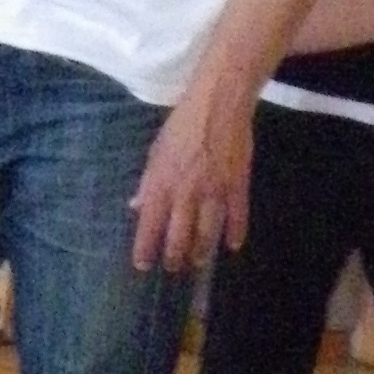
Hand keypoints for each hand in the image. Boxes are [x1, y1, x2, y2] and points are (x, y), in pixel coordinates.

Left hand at [130, 86, 253, 272]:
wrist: (218, 105)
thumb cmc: (181, 126)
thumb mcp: (155, 152)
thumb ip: (148, 183)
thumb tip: (136, 206)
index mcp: (161, 184)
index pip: (149, 225)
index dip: (145, 249)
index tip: (142, 266)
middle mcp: (185, 193)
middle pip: (179, 236)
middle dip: (175, 257)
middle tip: (173, 268)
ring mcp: (213, 191)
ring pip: (207, 233)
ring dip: (202, 251)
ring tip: (198, 262)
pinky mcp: (237, 185)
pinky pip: (237, 216)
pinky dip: (235, 233)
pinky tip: (232, 246)